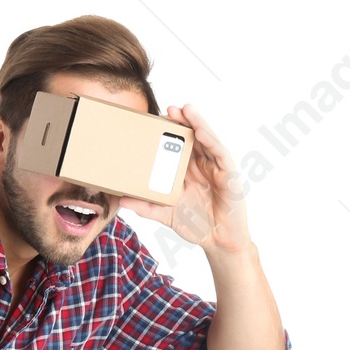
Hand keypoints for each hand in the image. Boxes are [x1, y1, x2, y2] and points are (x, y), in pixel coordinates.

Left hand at [119, 102, 251, 255]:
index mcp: (187, 171)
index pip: (177, 146)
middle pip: (192, 137)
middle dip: (181, 121)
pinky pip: (219, 153)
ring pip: (207, 139)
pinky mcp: (228, 174)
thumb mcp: (165, 214)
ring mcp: (215, 167)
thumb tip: (121, 200)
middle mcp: (202, 165)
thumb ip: (145, 207)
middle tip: (167, 108)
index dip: (168, 133)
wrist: (218, 241)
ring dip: (196, 123)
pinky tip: (200, 131)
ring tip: (185, 109)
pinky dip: (210, 140)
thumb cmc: (196, 224)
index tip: (153, 120)